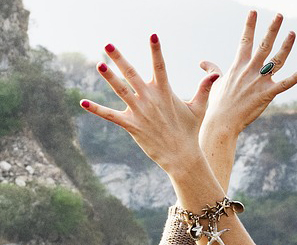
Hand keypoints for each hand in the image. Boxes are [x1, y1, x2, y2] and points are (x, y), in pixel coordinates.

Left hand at [80, 36, 216, 177]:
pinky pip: (110, 115)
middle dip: (119, 58)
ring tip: (98, 64)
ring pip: (120, 90)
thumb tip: (213, 74)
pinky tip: (82, 102)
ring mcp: (139, 112)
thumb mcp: (198, 108)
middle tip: (107, 44)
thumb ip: (203, 89)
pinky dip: (96, 109)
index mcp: (164, 92)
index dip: (156, 50)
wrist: (182, 156)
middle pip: (131, 73)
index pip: (160, 66)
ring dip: (108, 77)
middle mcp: (150, 99)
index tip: (152, 35)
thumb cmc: (190, 131)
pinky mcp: (131, 126)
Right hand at [199, 11, 296, 141]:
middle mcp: (250, 70)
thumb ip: (212, 70)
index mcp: (238, 65)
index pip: (245, 40)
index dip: (249, 25)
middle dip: (272, 29)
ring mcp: (260, 81)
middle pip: (264, 45)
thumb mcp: (214, 82)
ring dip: (286, 46)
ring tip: (292, 33)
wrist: (222, 121)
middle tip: (280, 15)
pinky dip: (296, 76)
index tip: (254, 12)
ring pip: (276, 60)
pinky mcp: (267, 94)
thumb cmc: (218, 103)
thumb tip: (203, 63)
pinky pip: (285, 84)